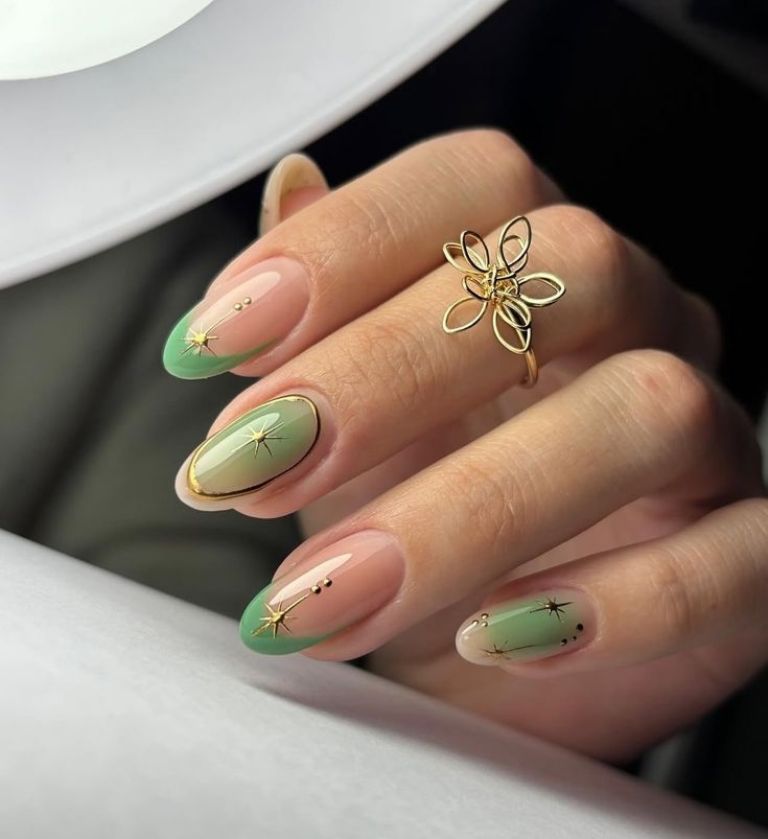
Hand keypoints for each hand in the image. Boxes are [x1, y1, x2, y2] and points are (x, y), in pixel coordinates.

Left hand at [163, 132, 765, 762]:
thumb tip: (290, 185)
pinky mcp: (749, 554)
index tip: (217, 342)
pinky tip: (495, 638)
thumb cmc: (412, 510)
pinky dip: (619, 603)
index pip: (475, 187)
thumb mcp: (347, 414)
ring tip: (333, 593)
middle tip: (251, 467)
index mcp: (538, 267)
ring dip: (469, 511)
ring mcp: (707, 437)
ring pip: (646, 412)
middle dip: (387, 372)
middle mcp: (637, 324)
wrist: (479, 649)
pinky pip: (737, 556)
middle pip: (564, 270)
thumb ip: (327, 305)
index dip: (345, 242)